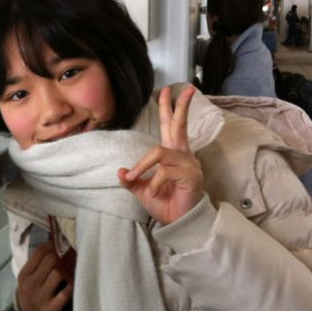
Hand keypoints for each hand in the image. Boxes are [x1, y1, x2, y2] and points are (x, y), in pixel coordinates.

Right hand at [16, 241, 71, 310]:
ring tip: (79, 262)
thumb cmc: (33, 294)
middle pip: (51, 260)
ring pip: (59, 273)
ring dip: (71, 266)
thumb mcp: (29, 279)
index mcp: (24, 274)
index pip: (40, 252)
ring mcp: (40, 297)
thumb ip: (39, 263)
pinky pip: (65, 293)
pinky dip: (73, 285)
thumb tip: (56, 241)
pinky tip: (78, 280)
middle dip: (65, 254)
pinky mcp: (51, 309)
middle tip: (75, 251)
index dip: (54, 244)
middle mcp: (31, 284)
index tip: (64, 243)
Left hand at [118, 85, 204, 224]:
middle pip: (179, 125)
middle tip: (179, 88)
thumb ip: (132, 180)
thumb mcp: (142, 190)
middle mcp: (183, 155)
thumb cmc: (164, 204)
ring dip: (144, 166)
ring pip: (159, 153)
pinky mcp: (191, 175)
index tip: (165, 91)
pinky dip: (154, 182)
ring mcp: (189, 164)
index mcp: (173, 154)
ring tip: (138, 180)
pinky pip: (164, 171)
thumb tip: (120, 171)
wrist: (178, 222)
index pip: (171, 126)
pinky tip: (155, 192)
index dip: (168, 109)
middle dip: (178, 106)